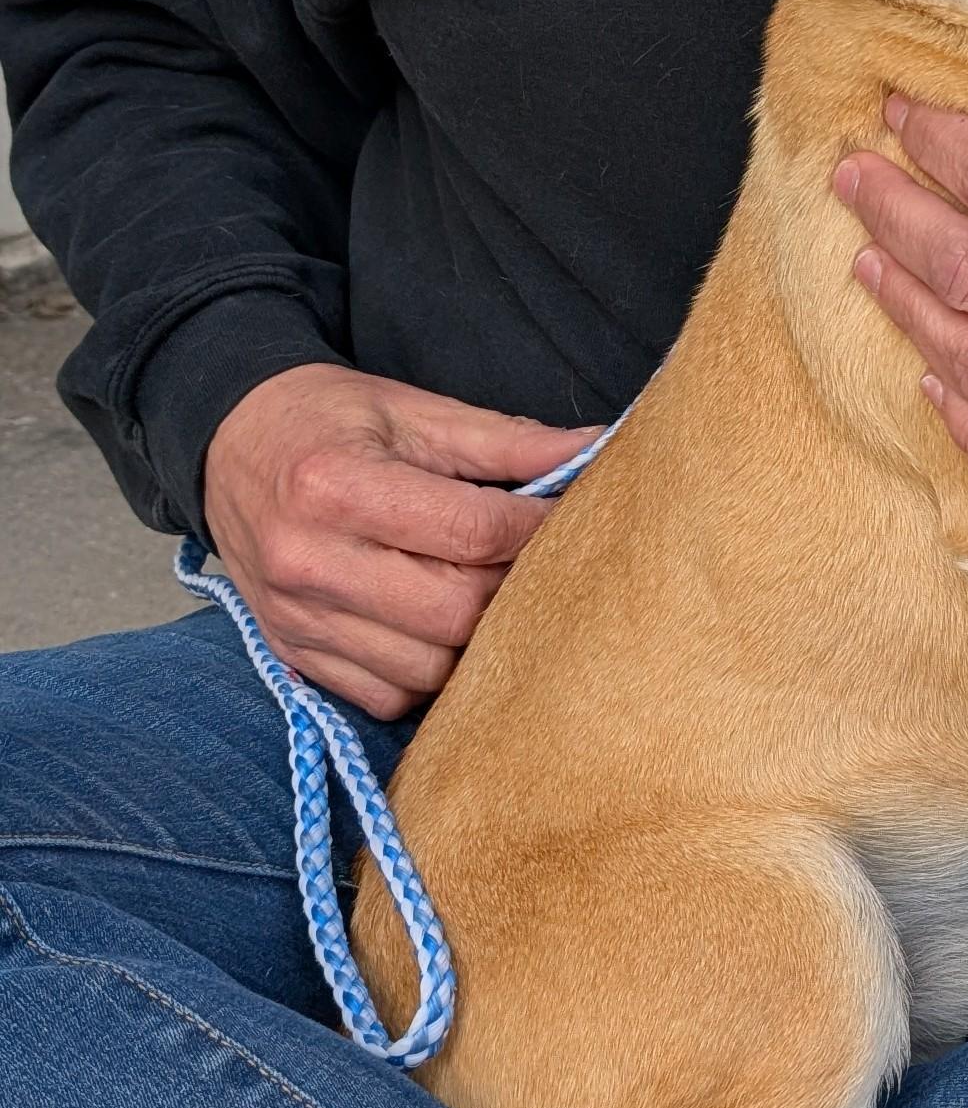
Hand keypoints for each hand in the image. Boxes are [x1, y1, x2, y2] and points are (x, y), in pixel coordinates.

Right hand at [203, 365, 601, 717]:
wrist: (228, 443)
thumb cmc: (328, 421)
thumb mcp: (414, 411)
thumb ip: (508, 442)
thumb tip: (600, 449)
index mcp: (336, 486)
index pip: (470, 533)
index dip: (536, 529)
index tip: (565, 515)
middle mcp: (308, 561)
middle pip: (454, 611)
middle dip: (511, 589)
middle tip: (531, 559)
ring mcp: (296, 618)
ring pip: (427, 669)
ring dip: (474, 639)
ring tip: (485, 590)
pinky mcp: (292, 654)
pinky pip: (387, 696)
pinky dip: (426, 671)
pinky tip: (435, 623)